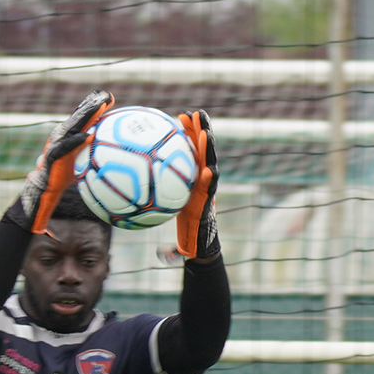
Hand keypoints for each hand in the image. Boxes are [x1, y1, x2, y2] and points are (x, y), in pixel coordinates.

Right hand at [8, 89, 114, 233]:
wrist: (46, 187)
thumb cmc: (66, 175)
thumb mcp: (82, 161)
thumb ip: (94, 152)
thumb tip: (115, 154)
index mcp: (70, 134)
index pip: (84, 117)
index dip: (95, 106)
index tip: (110, 97)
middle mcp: (63, 134)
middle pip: (79, 116)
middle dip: (92, 104)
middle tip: (106, 95)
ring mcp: (57, 143)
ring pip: (73, 126)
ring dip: (86, 116)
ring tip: (99, 108)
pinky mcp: (54, 154)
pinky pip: (67, 146)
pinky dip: (77, 140)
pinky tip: (89, 135)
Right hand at [175, 109, 219, 261]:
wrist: (203, 234)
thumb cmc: (194, 240)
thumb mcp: (186, 246)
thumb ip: (176, 252)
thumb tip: (164, 258)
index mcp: (206, 200)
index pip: (210, 186)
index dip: (210, 178)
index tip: (208, 169)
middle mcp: (207, 184)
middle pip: (209, 159)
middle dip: (206, 141)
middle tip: (200, 123)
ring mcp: (203, 176)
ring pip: (201, 150)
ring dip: (197, 132)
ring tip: (189, 115)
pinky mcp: (196, 172)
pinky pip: (189, 151)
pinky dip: (185, 138)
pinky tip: (175, 124)